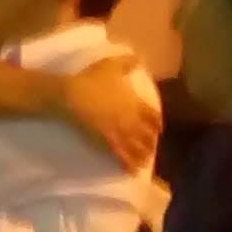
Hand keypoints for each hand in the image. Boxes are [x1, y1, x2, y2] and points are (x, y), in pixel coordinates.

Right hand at [61, 59, 161, 173]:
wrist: (73, 95)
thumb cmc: (91, 79)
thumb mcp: (111, 65)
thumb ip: (127, 63)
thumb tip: (139, 59)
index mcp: (135, 102)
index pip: (153, 116)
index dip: (157, 123)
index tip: (158, 129)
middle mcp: (132, 119)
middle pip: (147, 135)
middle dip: (151, 142)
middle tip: (152, 148)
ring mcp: (120, 132)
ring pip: (137, 148)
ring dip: (143, 156)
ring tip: (145, 164)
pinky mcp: (106, 142)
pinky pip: (121, 156)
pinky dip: (128, 165)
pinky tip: (131, 173)